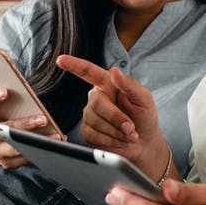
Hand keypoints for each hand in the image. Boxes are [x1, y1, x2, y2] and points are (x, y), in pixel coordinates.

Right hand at [0, 89, 60, 169]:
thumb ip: (6, 105)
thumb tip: (30, 98)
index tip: (5, 92)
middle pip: (5, 129)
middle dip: (26, 124)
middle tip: (43, 119)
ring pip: (16, 147)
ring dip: (36, 141)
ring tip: (54, 136)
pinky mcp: (5, 162)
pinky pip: (22, 159)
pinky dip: (37, 152)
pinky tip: (49, 147)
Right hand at [56, 55, 167, 178]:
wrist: (144, 144)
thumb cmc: (144, 118)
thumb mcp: (144, 98)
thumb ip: (130, 84)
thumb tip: (114, 71)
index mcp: (108, 84)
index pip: (88, 72)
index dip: (74, 65)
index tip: (61, 60)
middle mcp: (97, 98)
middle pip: (97, 103)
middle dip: (116, 117)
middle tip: (130, 127)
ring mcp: (90, 115)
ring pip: (94, 120)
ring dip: (116, 131)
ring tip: (128, 134)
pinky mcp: (88, 131)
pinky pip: (93, 134)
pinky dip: (110, 139)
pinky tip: (118, 140)